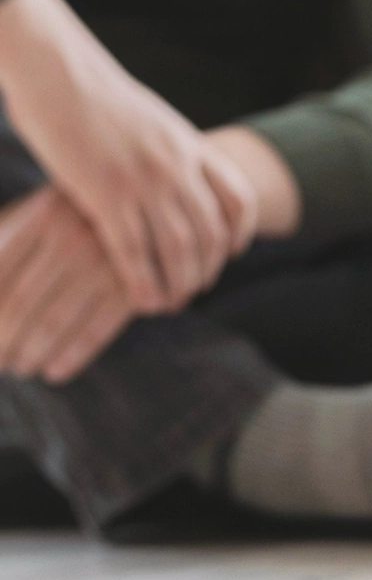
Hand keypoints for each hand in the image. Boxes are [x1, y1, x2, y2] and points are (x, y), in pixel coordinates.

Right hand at [0, 0, 257, 311]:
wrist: (59, 72)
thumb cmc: (94, 96)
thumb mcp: (150, 119)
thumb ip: (168, 148)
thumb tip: (178, 166)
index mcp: (189, 145)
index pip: (237, 197)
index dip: (241, 232)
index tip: (231, 253)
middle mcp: (176, 164)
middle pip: (211, 232)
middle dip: (207, 269)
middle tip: (194, 290)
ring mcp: (144, 180)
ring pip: (179, 247)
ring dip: (180, 283)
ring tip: (171, 304)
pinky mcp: (106, 193)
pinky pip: (134, 251)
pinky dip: (144, 282)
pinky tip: (143, 302)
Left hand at [0, 187, 134, 381]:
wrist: (149, 208)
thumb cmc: (71, 217)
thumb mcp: (35, 215)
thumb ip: (1, 240)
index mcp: (42, 214)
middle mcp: (74, 235)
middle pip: (21, 303)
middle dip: (2, 341)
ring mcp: (108, 261)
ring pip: (56, 322)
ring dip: (30, 354)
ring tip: (19, 367)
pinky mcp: (136, 285)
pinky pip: (96, 331)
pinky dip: (71, 357)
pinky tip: (53, 371)